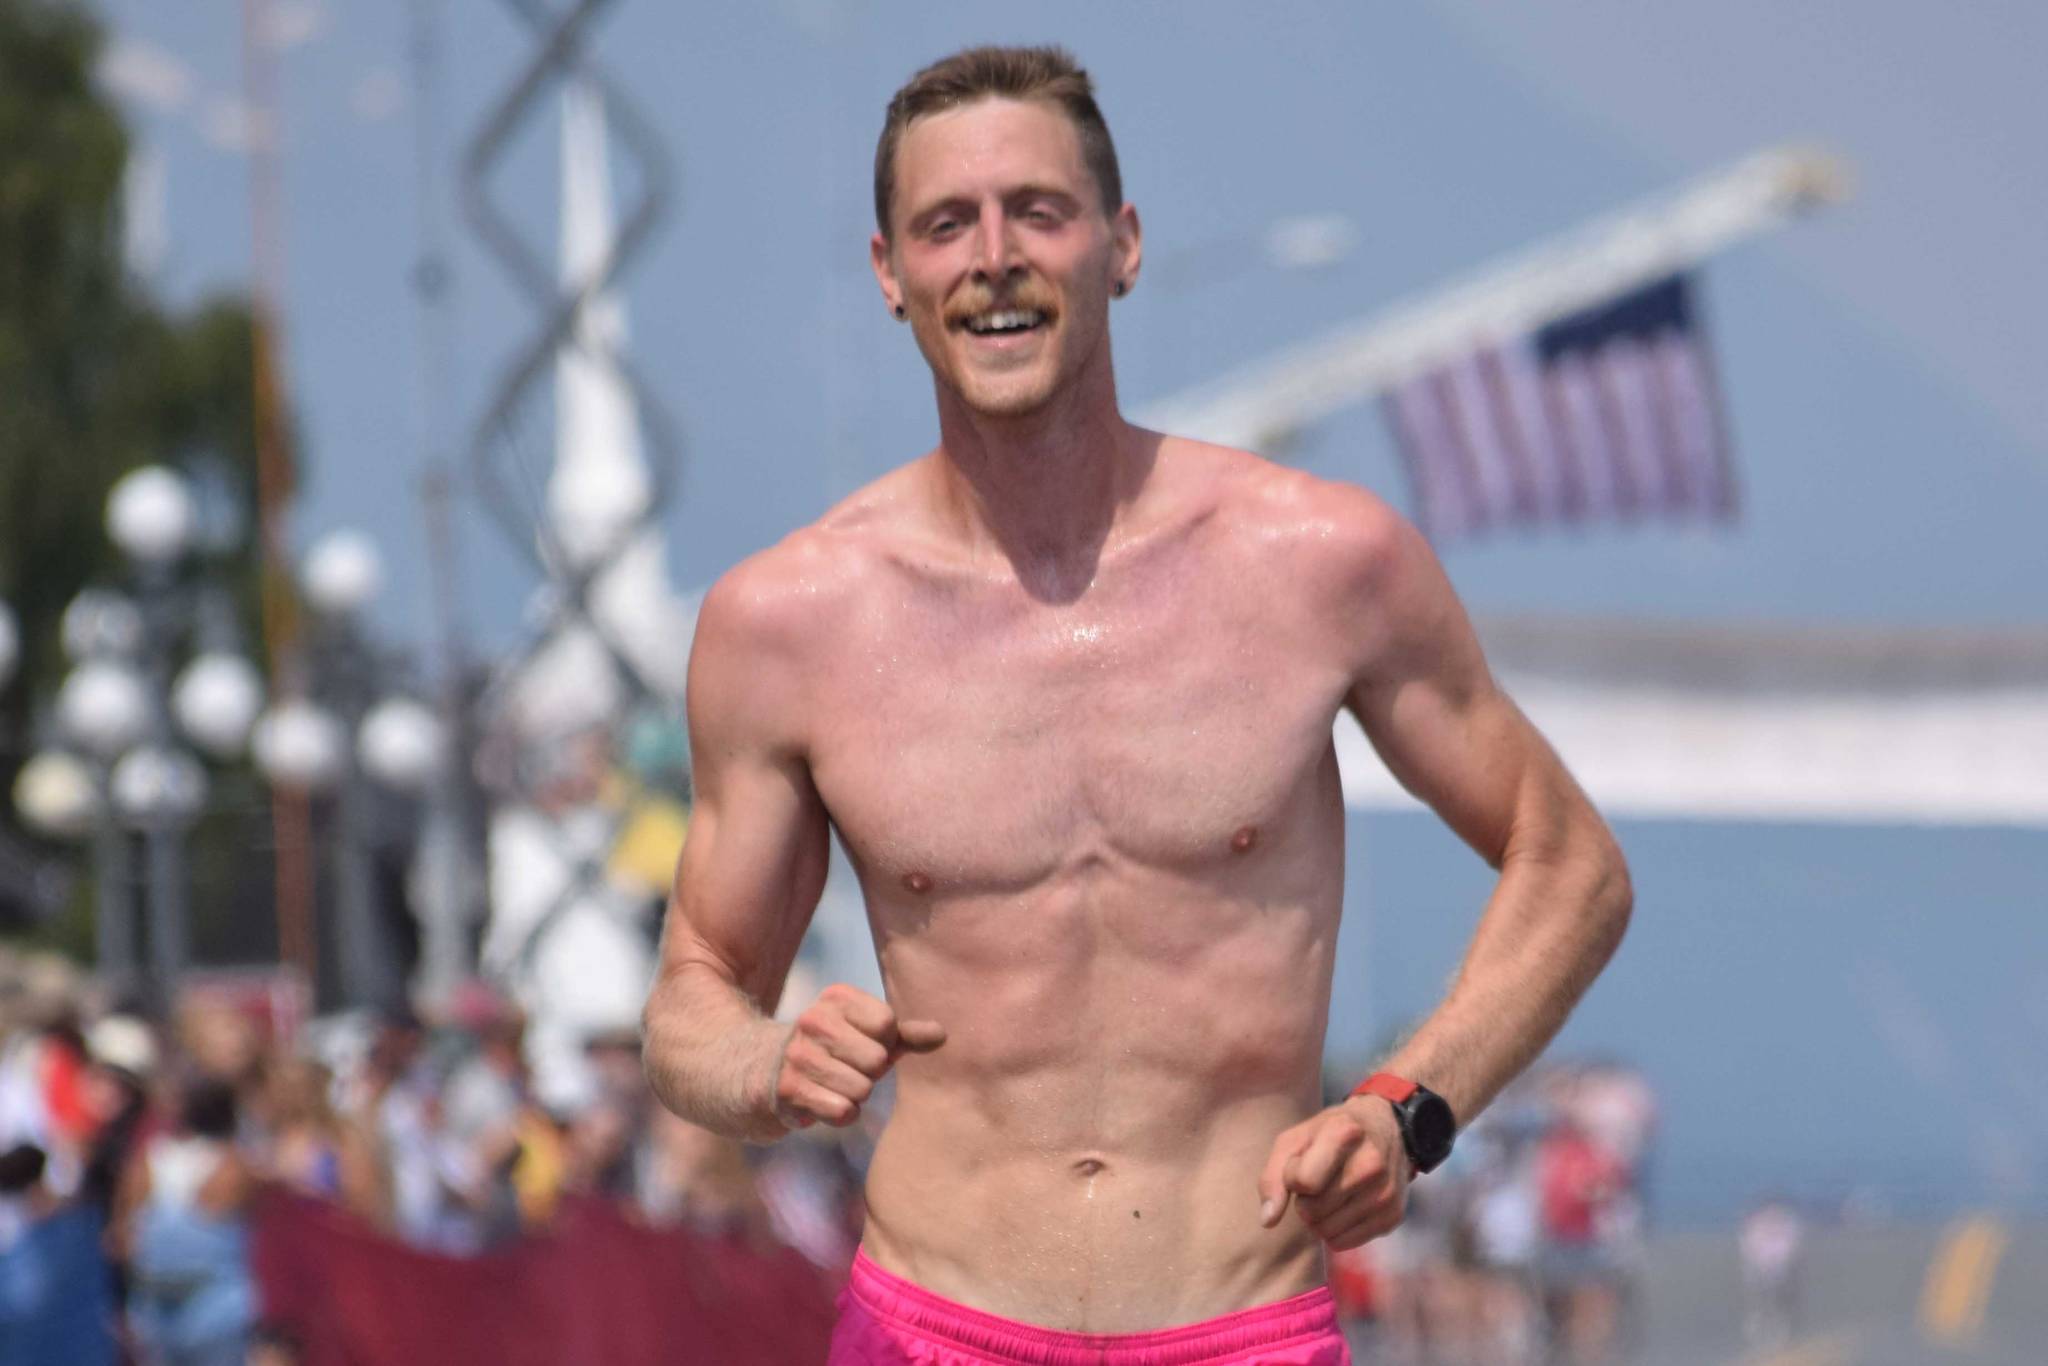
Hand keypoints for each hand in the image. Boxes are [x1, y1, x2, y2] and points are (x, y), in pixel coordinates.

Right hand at [767, 984, 944, 1132]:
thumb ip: (905, 1034)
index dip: (884, 1043)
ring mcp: (798, 1056)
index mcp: (837, 998)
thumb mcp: (867, 1034)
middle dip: (869, 1073)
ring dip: (855, 1094)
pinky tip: (823, 1101)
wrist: (766, 1071)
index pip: (888, 1024)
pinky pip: (843, 1112)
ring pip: (861, 1089)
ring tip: (834, 1084)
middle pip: (877, 1060)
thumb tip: (942, 1034)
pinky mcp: (789, 1090)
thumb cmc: (834, 1050)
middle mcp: (813, 1020)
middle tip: (847, 1068)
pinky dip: (840, 1113)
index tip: (863, 1044)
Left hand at [1257, 1096, 1409, 1249]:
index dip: (1293, 1177)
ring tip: (1330, 1193)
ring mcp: (1386, 1191)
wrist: (1385, 1128)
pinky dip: (1334, 1231)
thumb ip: (1273, 1176)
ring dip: (1318, 1218)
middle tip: (1317, 1181)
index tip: (1302, 1163)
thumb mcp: (1295, 1139)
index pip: (1304, 1181)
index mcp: (1343, 1134)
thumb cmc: (1329, 1134)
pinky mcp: (1393, 1216)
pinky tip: (1344, 1206)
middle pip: (1313, 1211)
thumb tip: (1268, 1220)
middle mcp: (1371, 1163)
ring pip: (1326, 1231)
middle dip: (1305, 1200)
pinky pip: (1344, 1243)